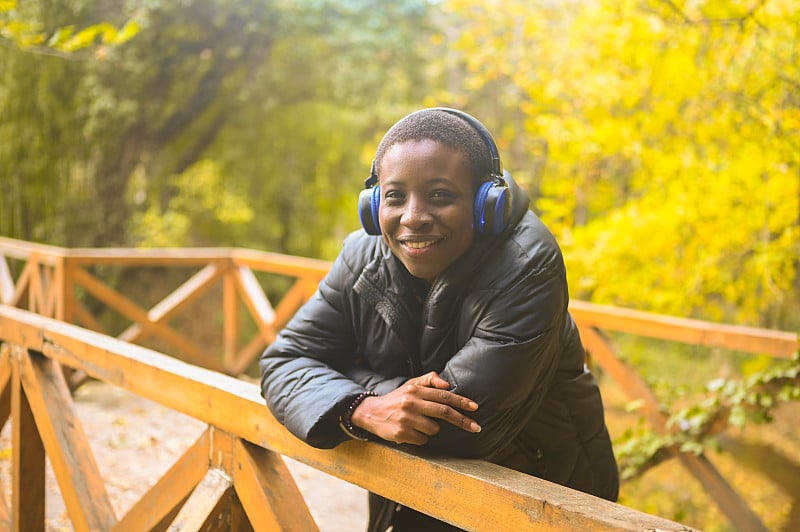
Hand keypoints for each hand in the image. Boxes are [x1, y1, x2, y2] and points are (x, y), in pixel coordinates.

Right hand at [350, 371, 480, 444]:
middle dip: (462, 421)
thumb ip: (430, 380)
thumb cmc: (398, 398)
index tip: (475, 407)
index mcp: (415, 390)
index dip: (461, 401)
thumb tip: (448, 384)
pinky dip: (420, 438)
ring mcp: (406, 418)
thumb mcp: (411, 384)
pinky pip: (422, 440)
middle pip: (444, 412)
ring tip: (418, 424)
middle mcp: (411, 403)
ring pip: (434, 429)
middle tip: (476, 427)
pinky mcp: (401, 433)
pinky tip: (410, 432)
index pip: (443, 395)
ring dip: (431, 430)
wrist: (372, 413)